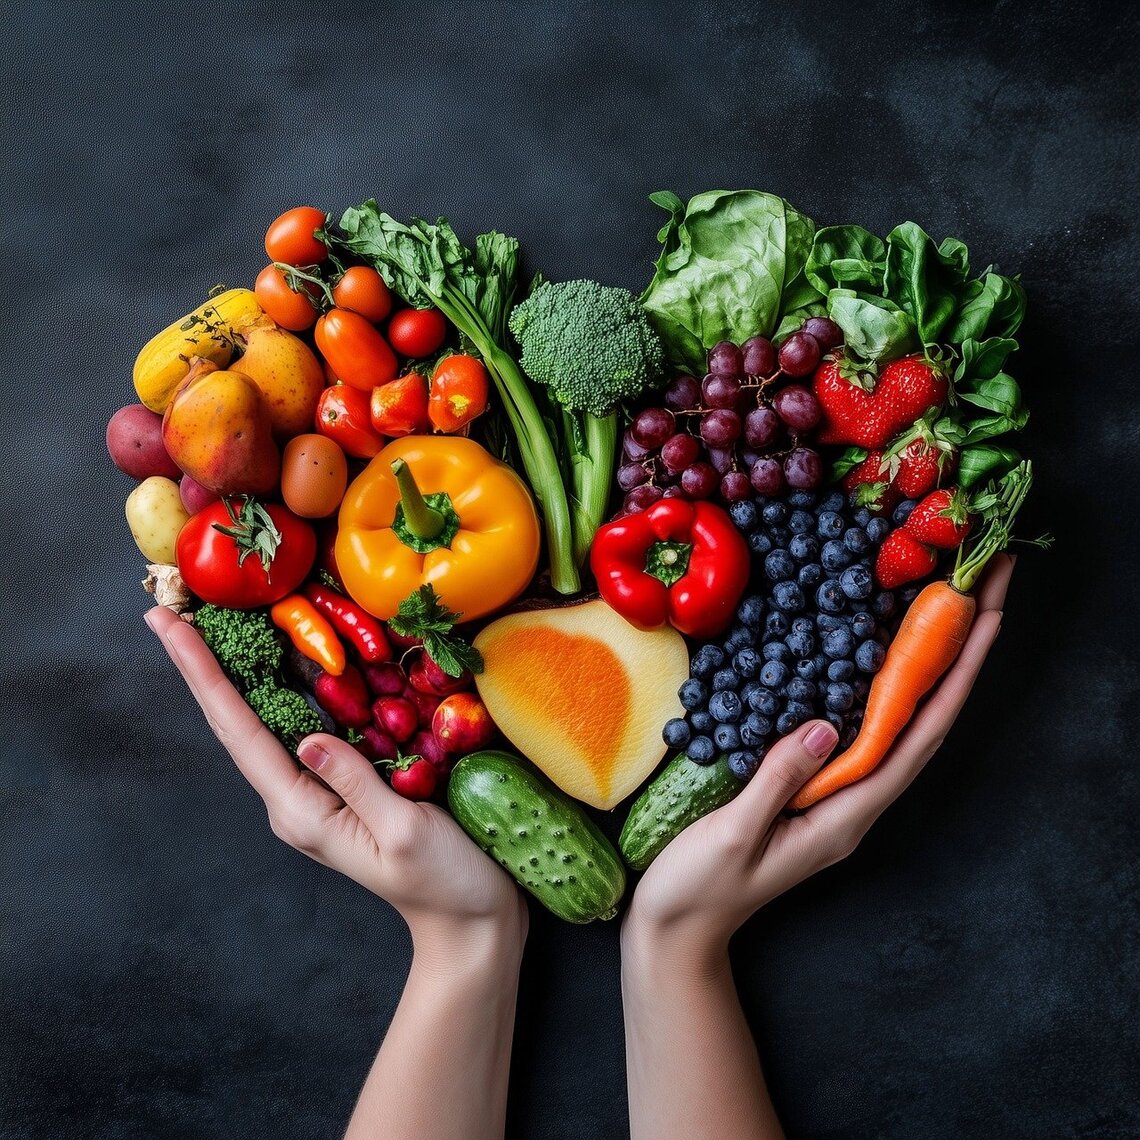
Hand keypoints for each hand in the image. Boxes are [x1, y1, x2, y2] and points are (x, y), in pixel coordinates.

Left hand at [145, 606, 526, 957]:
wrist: (468, 915)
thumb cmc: (443, 880)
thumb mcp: (403, 830)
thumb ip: (355, 783)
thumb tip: (310, 739)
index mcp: (301, 811)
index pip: (240, 732)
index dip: (203, 675)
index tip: (168, 629)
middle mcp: (295, 799)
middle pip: (236, 722)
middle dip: (200, 666)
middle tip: (164, 612)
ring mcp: (315, 791)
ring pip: (263, 720)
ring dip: (232, 672)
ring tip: (201, 627)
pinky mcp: (340, 783)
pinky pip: (301, 725)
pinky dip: (279, 686)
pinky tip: (273, 659)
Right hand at [625, 554, 1013, 959]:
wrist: (677, 929)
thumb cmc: (700, 889)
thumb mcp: (734, 836)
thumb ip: (778, 780)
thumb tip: (824, 724)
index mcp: (844, 818)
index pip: (915, 741)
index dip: (953, 679)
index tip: (982, 621)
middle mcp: (852, 804)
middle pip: (922, 723)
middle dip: (958, 657)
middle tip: (982, 589)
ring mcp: (834, 796)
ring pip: (896, 723)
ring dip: (927, 666)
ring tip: (947, 609)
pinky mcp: (809, 788)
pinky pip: (859, 729)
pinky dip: (880, 686)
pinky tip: (876, 656)